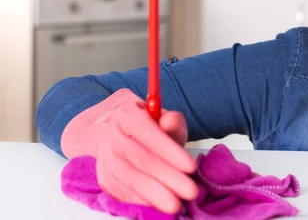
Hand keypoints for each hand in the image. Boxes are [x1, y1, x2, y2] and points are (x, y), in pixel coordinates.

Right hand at [61, 89, 197, 213]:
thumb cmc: (146, 126)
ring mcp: (105, 158)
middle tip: (190, 190)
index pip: (147, 132)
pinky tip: (158, 205)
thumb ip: (172, 121)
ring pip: (129, 178)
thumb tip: (171, 125)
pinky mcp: (105, 178)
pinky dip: (141, 200)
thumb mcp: (163, 117)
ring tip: (176, 203)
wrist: (112, 132)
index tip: (190, 166)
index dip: (169, 150)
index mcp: (126, 114)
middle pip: (139, 158)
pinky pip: (122, 192)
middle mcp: (111, 136)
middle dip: (167, 176)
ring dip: (154, 194)